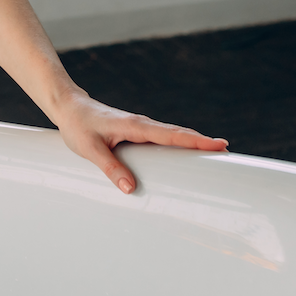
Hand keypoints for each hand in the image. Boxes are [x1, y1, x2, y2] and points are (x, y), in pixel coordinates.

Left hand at [52, 93, 226, 194]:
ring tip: (214, 153)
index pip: (171, 135)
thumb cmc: (78, 126)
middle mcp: (142, 124)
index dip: (195, 140)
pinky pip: (162, 137)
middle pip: (178, 133)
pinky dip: (178, 142)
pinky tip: (186, 153)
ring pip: (172, 135)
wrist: (68, 107)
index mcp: (135, 126)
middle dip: (202, 141)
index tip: (217, 145)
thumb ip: (111, 168)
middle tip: (227, 151)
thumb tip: (131, 189)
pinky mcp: (136, 131)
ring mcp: (140, 127)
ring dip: (193, 142)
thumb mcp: (90, 150)